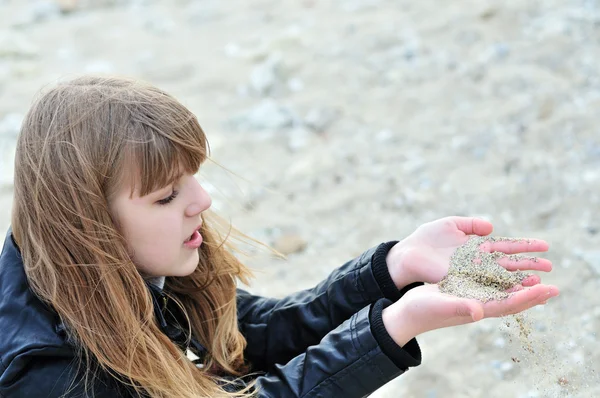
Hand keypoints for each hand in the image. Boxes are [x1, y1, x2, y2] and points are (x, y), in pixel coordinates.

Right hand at [382, 283, 559, 346]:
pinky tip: (506, 270)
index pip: (510, 304)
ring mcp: (472, 298)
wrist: (407, 312)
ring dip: (520, 284)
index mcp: (477, 309)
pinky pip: (488, 283)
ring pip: (502, 290)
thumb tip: (478, 312)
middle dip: (533, 293)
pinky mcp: (464, 290)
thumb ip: (459, 308)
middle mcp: (479, 304)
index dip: (529, 297)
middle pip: (512, 299)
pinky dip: (501, 278)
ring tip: (537, 277)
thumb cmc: (422, 312)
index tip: (547, 289)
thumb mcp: (440, 306)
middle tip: (554, 287)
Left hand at [385, 216, 552, 289]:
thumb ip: (470, 225)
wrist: (407, 254)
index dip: (524, 246)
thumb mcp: (450, 224)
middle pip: (508, 263)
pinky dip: (500, 289)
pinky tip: (515, 292)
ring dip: (519, 280)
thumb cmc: (427, 238)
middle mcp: (477, 261)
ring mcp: (471, 273)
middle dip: (528, 265)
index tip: (545, 246)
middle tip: (550, 266)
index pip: (506, 246)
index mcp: (476, 246)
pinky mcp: (462, 283)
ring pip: (500, 277)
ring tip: (540, 282)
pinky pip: (485, 286)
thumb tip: (491, 227)